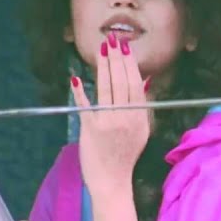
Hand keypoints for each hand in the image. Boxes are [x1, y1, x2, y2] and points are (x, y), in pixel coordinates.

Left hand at [70, 36, 149, 198]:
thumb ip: (141, 106)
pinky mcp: (90, 129)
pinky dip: (81, 91)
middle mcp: (126, 117)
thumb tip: (143, 81)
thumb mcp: (141, 130)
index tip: (125, 48)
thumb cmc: (126, 155)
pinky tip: (77, 77)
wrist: (112, 181)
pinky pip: (86, 105)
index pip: (135, 84)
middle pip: (120, 82)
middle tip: (112, 40)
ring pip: (106, 89)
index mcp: (140, 117)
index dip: (129, 64)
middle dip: (115, 59)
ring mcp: (108, 122)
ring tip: (100, 50)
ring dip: (103, 67)